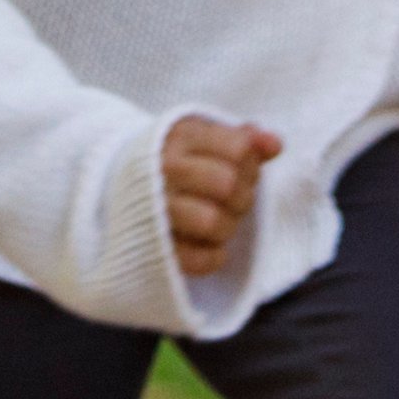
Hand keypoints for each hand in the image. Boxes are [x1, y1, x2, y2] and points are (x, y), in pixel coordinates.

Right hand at [158, 116, 283, 276]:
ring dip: (228, 226)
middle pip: (227, 184)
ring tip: (221, 221)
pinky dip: (214, 256)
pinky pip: (200, 260)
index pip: (239, 149)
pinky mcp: (156, 248)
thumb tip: (275, 144)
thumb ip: (244, 140)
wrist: (123, 189)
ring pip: (212, 222)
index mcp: (180, 138)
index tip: (240, 169)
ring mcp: (156, 210)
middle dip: (242, 196)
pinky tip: (210, 245)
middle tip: (233, 199)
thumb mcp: (206, 140)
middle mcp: (164, 170)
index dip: (251, 162)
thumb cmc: (181, 163)